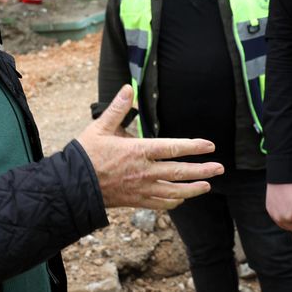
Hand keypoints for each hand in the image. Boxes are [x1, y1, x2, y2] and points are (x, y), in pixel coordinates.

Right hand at [77, 85, 224, 208]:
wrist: (72, 186)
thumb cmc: (86, 154)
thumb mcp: (100, 127)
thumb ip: (118, 108)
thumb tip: (129, 88)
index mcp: (138, 151)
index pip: (172, 148)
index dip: (193, 146)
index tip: (208, 145)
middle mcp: (144, 172)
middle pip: (180, 172)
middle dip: (202, 170)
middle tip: (220, 168)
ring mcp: (141, 189)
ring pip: (174, 191)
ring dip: (193, 189)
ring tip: (208, 186)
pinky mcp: (136, 201)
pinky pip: (160, 203)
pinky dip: (174, 201)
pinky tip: (182, 199)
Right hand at [266, 182, 291, 232]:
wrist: (283, 176)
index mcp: (290, 218)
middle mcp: (279, 218)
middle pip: (290, 227)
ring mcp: (272, 213)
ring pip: (282, 222)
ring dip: (287, 217)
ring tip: (290, 205)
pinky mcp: (268, 208)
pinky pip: (276, 215)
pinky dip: (280, 212)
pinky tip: (284, 202)